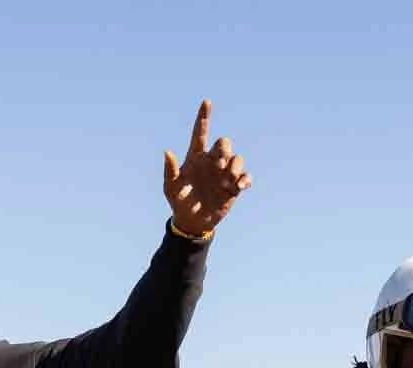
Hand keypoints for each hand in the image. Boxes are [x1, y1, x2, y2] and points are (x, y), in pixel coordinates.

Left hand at [164, 100, 250, 237]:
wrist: (193, 221)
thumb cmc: (179, 201)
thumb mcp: (171, 187)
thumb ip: (169, 170)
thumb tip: (167, 151)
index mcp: (195, 157)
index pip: (199, 132)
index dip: (203, 116)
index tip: (206, 101)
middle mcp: (212, 161)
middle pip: (223, 143)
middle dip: (224, 149)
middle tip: (219, 164)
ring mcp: (224, 173)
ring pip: (237, 158)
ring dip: (235, 165)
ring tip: (229, 179)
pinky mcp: (234, 186)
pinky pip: (245, 177)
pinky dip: (245, 179)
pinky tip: (240, 187)